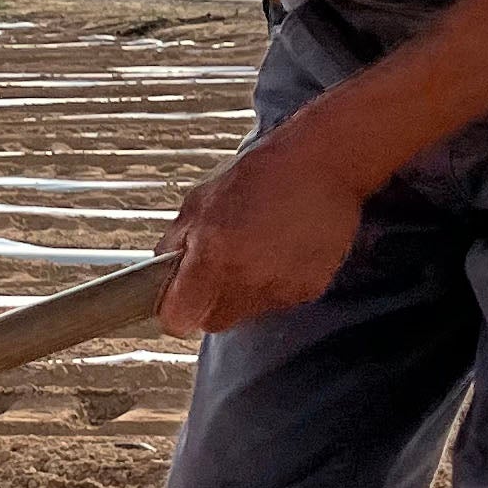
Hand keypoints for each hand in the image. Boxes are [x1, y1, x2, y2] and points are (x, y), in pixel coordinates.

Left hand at [161, 126, 373, 335]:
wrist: (324, 165)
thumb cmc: (263, 173)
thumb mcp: (201, 200)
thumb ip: (175, 242)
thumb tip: (163, 272)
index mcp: (212, 256)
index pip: (178, 317)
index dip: (174, 308)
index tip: (177, 298)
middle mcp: (246, 279)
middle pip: (212, 321)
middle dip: (207, 302)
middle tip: (217, 268)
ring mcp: (279, 288)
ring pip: (246, 314)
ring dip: (242, 292)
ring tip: (255, 251)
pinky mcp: (307, 290)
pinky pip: (278, 302)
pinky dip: (274, 285)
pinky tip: (280, 252)